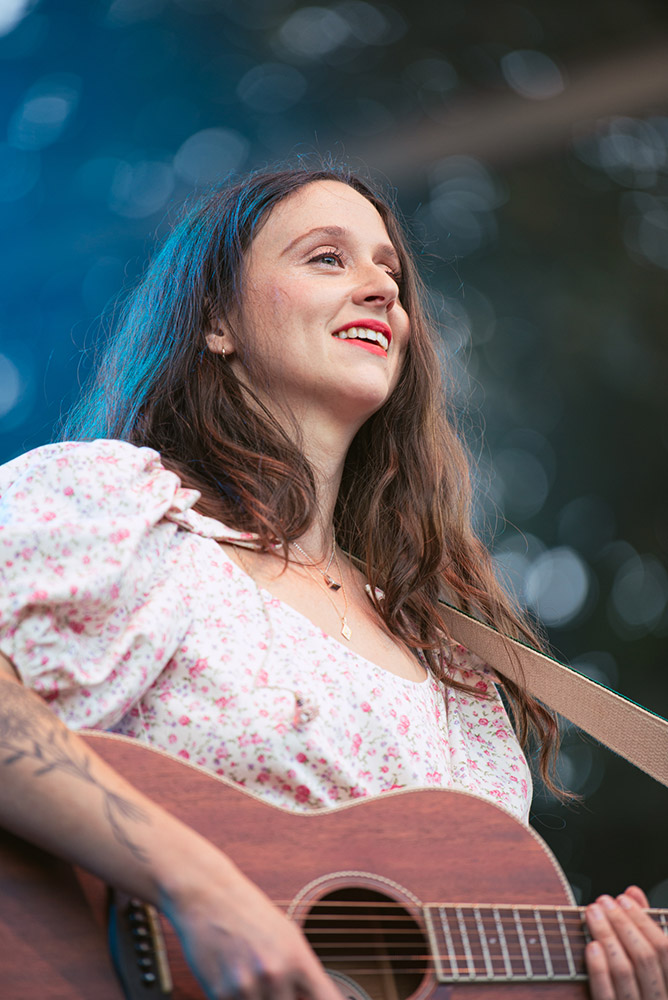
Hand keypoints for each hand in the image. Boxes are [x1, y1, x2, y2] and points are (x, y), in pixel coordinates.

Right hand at [163, 866, 342, 999]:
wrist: (209, 896)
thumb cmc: (250, 913)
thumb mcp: (288, 936)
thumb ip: (303, 972)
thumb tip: (313, 998)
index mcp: (298, 959)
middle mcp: (276, 975)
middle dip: (285, 999)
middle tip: (273, 981)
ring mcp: (247, 987)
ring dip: (260, 999)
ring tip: (252, 978)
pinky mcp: (220, 995)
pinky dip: (238, 999)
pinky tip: (235, 980)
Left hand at [585, 885, 667, 999]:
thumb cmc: (632, 985)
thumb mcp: (645, 960)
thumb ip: (642, 927)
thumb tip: (633, 892)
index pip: (665, 948)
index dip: (643, 920)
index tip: (622, 898)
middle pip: (644, 957)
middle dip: (622, 924)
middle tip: (602, 901)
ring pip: (625, 972)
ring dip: (607, 937)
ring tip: (591, 913)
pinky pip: (607, 995)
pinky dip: (598, 969)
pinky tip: (590, 946)